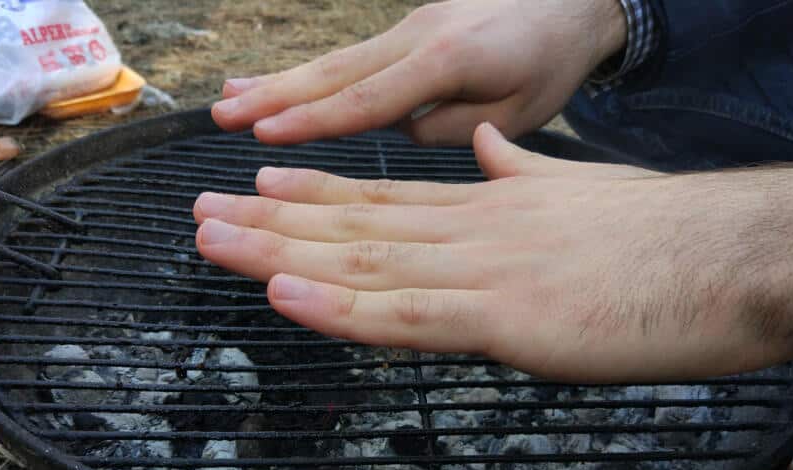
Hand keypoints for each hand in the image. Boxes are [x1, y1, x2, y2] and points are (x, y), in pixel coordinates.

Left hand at [194, 124, 792, 381]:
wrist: (728, 258)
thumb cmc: (661, 236)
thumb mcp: (579, 190)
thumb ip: (524, 173)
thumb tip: (491, 149)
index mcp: (489, 208)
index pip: (386, 200)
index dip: (318, 195)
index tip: (263, 187)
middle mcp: (471, 232)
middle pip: (356, 226)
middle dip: (273, 222)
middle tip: (204, 215)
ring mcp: (482, 273)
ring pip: (363, 264)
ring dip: (280, 255)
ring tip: (214, 243)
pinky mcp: (505, 321)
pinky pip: (404, 317)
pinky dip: (338, 308)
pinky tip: (283, 293)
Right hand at [212, 0, 626, 144]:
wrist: (570, 0)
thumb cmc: (548, 61)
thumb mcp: (519, 110)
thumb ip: (453, 125)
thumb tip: (402, 129)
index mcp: (446, 61)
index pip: (369, 99)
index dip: (316, 120)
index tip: (266, 134)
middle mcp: (415, 38)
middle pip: (335, 73)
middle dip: (276, 96)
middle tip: (223, 115)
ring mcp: (407, 29)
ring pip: (333, 61)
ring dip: (279, 80)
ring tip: (229, 98)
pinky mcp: (405, 32)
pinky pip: (349, 57)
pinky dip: (308, 72)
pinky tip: (277, 83)